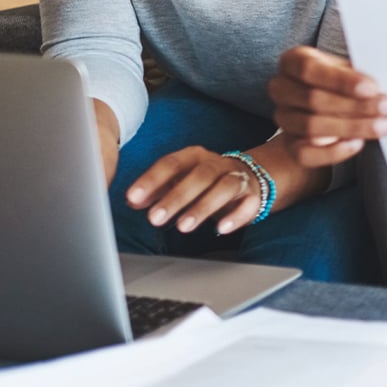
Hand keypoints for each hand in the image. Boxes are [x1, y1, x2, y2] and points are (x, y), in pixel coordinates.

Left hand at [126, 146, 262, 234]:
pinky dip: (236, 216)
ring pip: (223, 188)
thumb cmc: (207, 181)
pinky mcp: (253, 196)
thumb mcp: (181, 180)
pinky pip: (248, 204)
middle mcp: (218, 164)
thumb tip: (132, 200)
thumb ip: (158, 189)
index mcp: (196, 156)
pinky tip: (221, 229)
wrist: (251, 177)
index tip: (133, 197)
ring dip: (203, 207)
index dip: (152, 179)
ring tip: (183, 227)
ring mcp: (238, 179)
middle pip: (199, 175)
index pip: (172, 163)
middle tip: (154, 218)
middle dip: (176, 196)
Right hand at [269, 46, 386, 166]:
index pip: (309, 69)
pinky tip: (358, 144)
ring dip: (351, 127)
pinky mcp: (289, 145)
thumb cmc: (340, 80)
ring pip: (311, 126)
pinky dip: (333, 152)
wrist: (326, 104)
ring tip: (382, 126)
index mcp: (292, 60)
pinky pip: (305, 154)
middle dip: (355, 105)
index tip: (372, 88)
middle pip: (313, 99)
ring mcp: (283, 117)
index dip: (341, 81)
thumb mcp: (347, 68)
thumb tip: (380, 89)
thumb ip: (358, 75)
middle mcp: (280, 88)